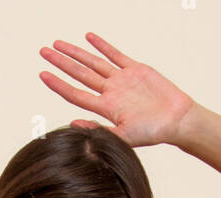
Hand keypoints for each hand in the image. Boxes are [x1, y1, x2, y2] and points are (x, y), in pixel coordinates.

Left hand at [39, 32, 195, 148]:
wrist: (177, 120)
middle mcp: (110, 92)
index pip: (75, 93)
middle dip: (61, 62)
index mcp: (106, 108)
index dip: (58, 83)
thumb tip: (73, 125)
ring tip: (59, 44)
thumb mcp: (125, 137)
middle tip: (43, 51)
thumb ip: (100, 131)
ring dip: (76, 53)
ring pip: (93, 63)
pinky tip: (89, 37)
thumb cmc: (154, 133)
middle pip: (80, 74)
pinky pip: (115, 55)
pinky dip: (102, 46)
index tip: (42, 74)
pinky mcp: (135, 70)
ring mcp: (121, 80)